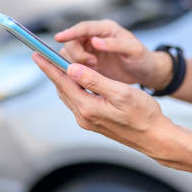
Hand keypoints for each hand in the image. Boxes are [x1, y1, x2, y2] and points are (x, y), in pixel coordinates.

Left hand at [32, 52, 173, 157]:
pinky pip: (77, 101)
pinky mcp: (94, 122)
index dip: (48, 66)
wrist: (154, 137)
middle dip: (53, 71)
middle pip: (62, 88)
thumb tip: (72, 69)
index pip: (62, 82)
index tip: (37, 54)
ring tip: (57, 64)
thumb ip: (94, 80)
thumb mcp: (120, 92)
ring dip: (62, 79)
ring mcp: (89, 121)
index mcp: (88, 107)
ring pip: (69, 95)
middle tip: (44, 55)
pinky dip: (73, 87)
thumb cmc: (143, 115)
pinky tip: (77, 80)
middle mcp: (84, 116)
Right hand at [54, 19, 171, 89]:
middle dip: (77, 53)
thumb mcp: (134, 50)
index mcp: (106, 29)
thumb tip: (95, 41)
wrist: (146, 72)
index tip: (58, 38)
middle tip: (92, 64)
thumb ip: (115, 44)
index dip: (70, 32)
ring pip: (70, 54)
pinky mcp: (88, 63)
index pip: (83, 27)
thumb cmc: (143, 59)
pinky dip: (75, 71)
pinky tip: (85, 78)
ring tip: (94, 70)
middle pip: (72, 41)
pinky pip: (73, 65)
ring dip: (76, 63)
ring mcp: (90, 50)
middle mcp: (95, 37)